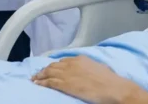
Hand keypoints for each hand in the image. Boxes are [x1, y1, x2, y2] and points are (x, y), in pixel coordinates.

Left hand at [32, 56, 147, 103]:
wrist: (112, 88)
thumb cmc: (110, 80)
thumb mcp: (101, 68)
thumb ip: (92, 67)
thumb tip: (93, 69)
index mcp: (81, 59)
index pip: (63, 60)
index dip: (56, 65)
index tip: (51, 68)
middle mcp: (72, 64)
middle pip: (54, 65)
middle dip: (45, 69)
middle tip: (38, 73)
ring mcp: (68, 73)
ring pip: (49, 72)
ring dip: (40, 75)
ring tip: (34, 78)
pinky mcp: (65, 84)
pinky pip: (49, 82)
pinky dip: (42, 82)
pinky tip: (37, 84)